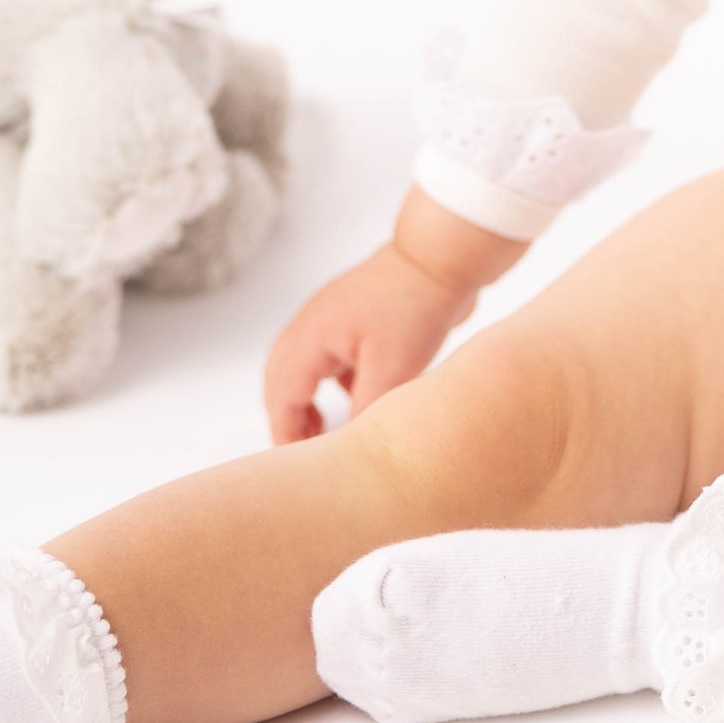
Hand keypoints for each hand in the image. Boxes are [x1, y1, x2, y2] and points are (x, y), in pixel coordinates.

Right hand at [262, 187, 526, 442]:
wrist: (443, 257)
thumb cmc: (416, 305)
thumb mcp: (393, 370)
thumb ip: (364, 412)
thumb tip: (349, 447)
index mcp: (311, 337)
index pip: (282, 396)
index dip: (286, 433)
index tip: (295, 464)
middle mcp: (312, 325)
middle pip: (280, 379)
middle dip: (287, 416)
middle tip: (303, 451)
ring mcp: (331, 317)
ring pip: (303, 366)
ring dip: (305, 398)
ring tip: (322, 431)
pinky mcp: (353, 315)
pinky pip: (329, 354)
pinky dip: (331, 380)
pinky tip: (357, 397)